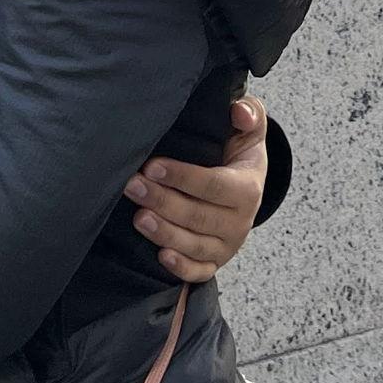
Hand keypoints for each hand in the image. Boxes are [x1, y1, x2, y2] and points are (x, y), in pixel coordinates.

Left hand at [125, 98, 268, 283]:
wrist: (248, 183)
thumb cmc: (240, 151)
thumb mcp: (250, 127)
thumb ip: (249, 113)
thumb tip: (239, 111)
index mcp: (247, 188)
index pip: (213, 185)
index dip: (182, 176)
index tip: (152, 166)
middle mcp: (240, 221)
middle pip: (198, 216)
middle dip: (162, 201)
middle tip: (133, 186)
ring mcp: (228, 245)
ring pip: (195, 245)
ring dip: (165, 233)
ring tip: (138, 217)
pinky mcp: (215, 261)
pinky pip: (199, 272)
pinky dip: (181, 267)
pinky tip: (160, 256)